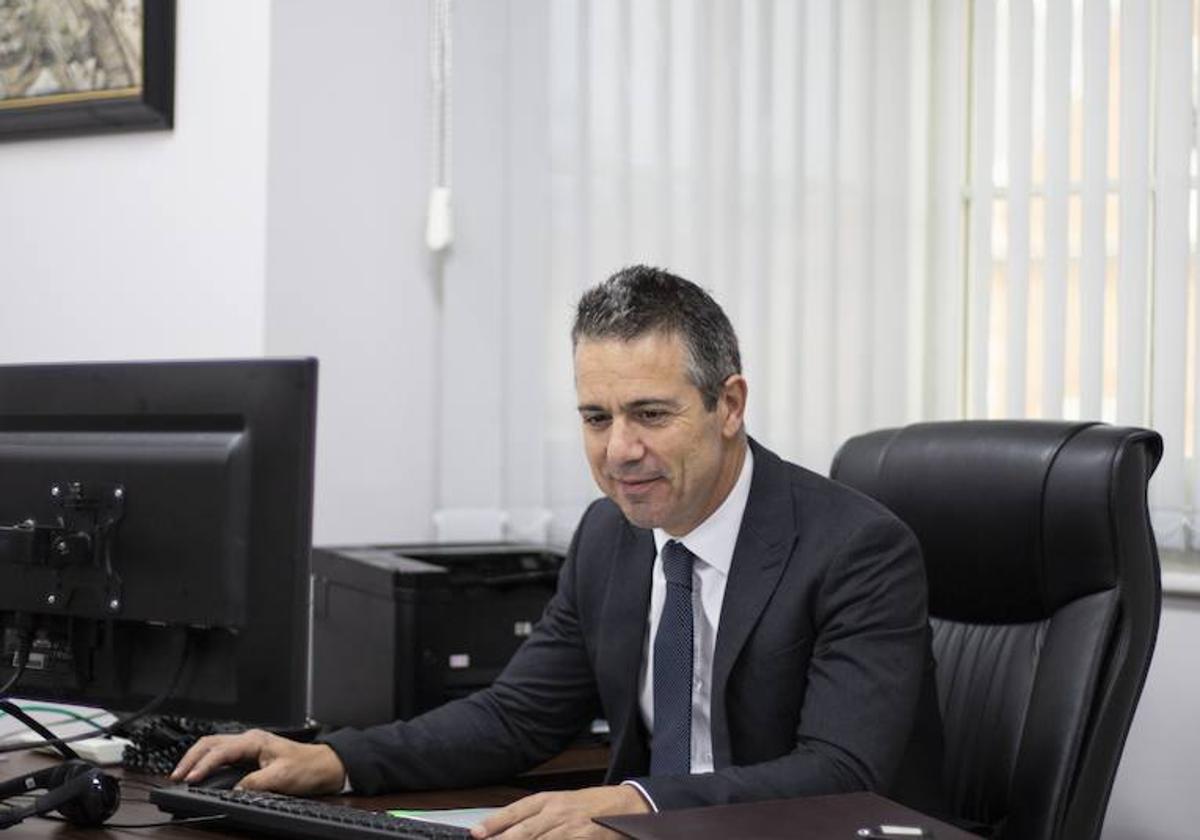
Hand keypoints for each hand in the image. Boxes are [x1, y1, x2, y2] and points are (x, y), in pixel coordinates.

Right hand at [170, 728, 346, 795]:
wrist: (325, 766)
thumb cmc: (307, 767)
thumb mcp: (281, 777)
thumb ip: (255, 783)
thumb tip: (234, 789)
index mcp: (255, 741)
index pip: (221, 750)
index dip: (203, 765)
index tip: (190, 779)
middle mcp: (250, 739)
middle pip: (211, 743)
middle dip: (190, 758)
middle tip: (175, 776)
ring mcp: (249, 746)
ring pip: (214, 746)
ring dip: (196, 758)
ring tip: (182, 774)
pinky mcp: (251, 754)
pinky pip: (222, 754)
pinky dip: (206, 761)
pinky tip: (201, 771)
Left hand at [471, 784, 649, 838]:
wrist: (622, 806)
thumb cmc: (588, 805)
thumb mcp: (558, 804)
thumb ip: (534, 817)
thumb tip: (506, 831)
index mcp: (547, 800)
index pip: (515, 811)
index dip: (494, 823)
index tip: (476, 833)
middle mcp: (556, 812)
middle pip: (524, 831)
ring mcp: (569, 828)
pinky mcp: (581, 839)